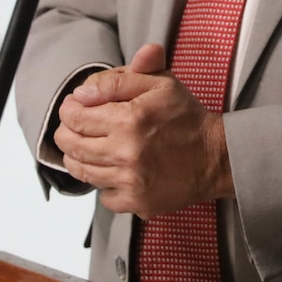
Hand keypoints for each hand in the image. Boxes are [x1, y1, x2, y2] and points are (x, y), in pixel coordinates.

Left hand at [54, 43, 233, 217]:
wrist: (214, 157)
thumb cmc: (186, 116)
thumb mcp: (161, 84)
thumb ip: (121, 78)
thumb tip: (83, 91)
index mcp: (129, 119)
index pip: (76, 116)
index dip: (69, 109)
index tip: (75, 106)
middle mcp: (125, 152)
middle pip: (71, 145)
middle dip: (67, 133)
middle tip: (76, 127)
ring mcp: (129, 181)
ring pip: (81, 171)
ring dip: (79, 157)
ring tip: (92, 146)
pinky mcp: (135, 202)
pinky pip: (102, 195)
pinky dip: (104, 183)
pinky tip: (115, 170)